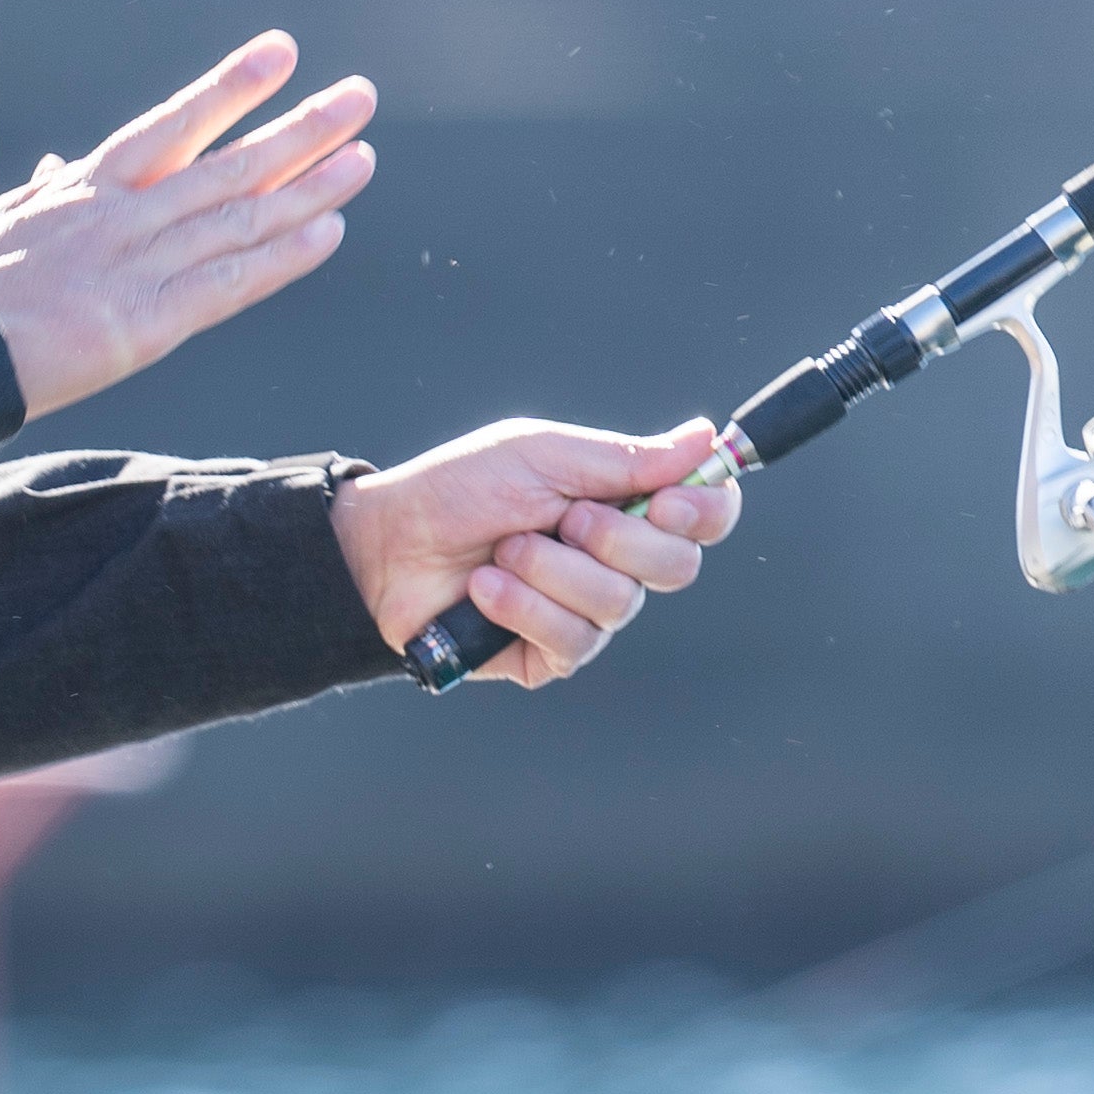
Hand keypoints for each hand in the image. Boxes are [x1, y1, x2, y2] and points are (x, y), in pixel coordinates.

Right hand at [0, 34, 378, 420]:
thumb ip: (40, 195)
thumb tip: (58, 164)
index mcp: (83, 189)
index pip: (171, 124)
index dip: (230, 87)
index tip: (281, 52)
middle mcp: (121, 216)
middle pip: (228, 163)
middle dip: (299, 127)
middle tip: (359, 94)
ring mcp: (136, 266)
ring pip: (240, 216)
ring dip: (309, 185)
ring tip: (363, 157)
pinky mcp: (144, 324)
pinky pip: (228, 284)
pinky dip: (281, 258)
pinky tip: (328, 231)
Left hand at [331, 417, 740, 687]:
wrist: (386, 544)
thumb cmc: (460, 489)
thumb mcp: (544, 456)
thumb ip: (627, 457)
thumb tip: (705, 438)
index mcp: (622, 504)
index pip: (705, 516)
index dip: (706, 511)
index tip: (672, 499)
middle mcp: (616, 562)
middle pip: (677, 565)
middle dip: (617, 536)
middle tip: (563, 517)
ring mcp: (585, 613)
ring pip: (621, 603)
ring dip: (553, 568)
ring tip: (504, 550)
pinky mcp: (550, 654)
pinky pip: (573, 640)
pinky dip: (524, 606)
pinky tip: (485, 589)